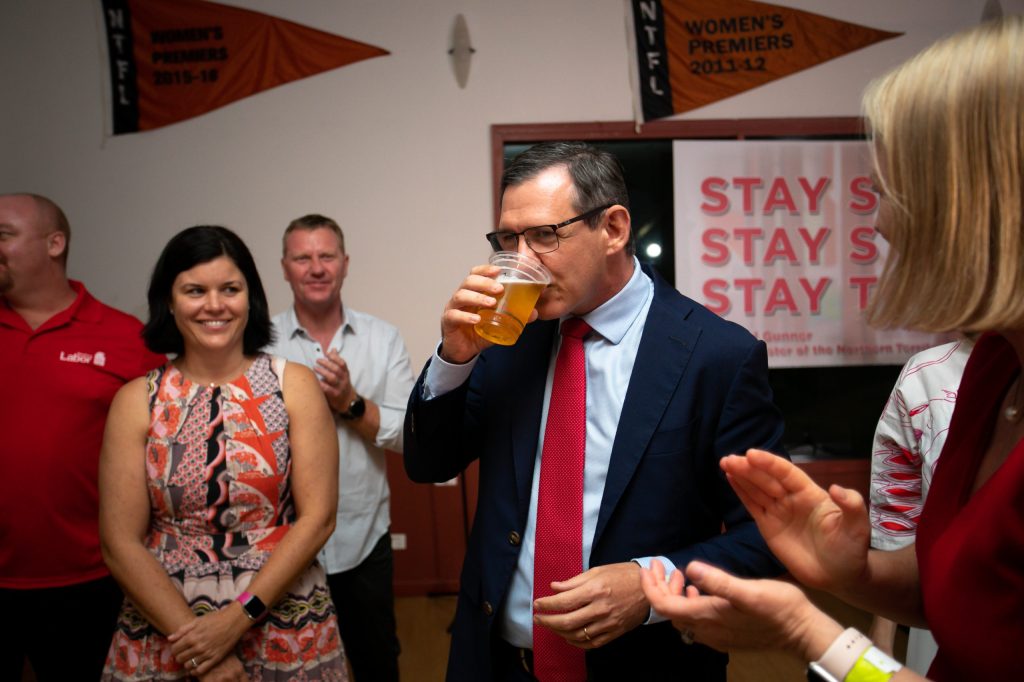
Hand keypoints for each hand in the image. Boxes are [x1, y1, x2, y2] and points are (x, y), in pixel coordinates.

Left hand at [168, 604, 249, 676]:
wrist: (234, 620)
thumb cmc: (216, 618)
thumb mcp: (198, 620)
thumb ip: (182, 630)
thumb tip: (169, 639)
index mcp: (192, 637)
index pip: (175, 649)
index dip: (174, 649)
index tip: (178, 647)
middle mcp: (198, 647)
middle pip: (180, 658)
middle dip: (179, 656)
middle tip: (184, 653)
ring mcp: (207, 654)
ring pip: (188, 665)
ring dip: (187, 663)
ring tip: (190, 658)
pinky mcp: (215, 658)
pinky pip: (200, 670)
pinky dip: (195, 671)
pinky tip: (195, 667)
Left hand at [314, 350, 355, 411]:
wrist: (348, 401)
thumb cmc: (342, 384)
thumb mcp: (343, 373)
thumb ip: (337, 361)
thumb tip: (333, 349)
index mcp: (345, 373)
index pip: (342, 363)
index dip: (335, 357)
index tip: (327, 353)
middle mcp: (344, 379)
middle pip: (336, 369)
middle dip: (327, 363)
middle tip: (318, 360)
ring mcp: (340, 387)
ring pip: (332, 378)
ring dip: (323, 372)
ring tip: (315, 368)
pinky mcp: (335, 395)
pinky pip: (327, 389)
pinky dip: (321, 384)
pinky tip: (316, 380)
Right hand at [439, 264, 536, 363]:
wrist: (464, 351)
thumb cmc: (479, 331)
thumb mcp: (499, 322)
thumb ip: (514, 316)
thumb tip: (534, 312)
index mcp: (473, 292)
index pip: (475, 274)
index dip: (485, 270)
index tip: (498, 270)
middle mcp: (462, 297)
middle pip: (468, 281)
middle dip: (484, 283)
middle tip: (499, 289)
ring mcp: (453, 308)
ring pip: (460, 296)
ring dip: (477, 297)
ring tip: (491, 303)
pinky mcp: (448, 322)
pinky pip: (454, 315)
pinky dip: (465, 316)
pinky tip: (476, 319)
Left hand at [532, 562, 648, 648]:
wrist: (648, 589)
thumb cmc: (621, 575)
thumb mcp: (597, 571)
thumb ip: (574, 581)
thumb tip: (554, 587)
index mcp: (595, 590)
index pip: (563, 602)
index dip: (546, 604)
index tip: (536, 604)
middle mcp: (600, 608)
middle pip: (567, 621)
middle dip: (547, 621)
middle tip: (537, 619)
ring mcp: (608, 623)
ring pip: (577, 635)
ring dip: (559, 632)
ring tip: (550, 626)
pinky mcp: (614, 632)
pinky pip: (591, 643)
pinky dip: (576, 642)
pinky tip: (568, 637)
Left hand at [640, 559, 841, 661]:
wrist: (804, 631)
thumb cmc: (779, 608)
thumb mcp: (749, 590)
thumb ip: (718, 581)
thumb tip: (689, 567)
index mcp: (708, 617)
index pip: (663, 605)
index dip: (651, 585)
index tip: (650, 565)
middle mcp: (707, 630)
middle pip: (670, 611)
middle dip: (661, 587)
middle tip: (664, 566)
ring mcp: (717, 635)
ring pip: (683, 616)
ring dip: (676, 595)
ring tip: (681, 575)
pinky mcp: (727, 634)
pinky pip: (697, 620)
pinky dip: (691, 603)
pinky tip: (701, 590)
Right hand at [720, 449, 871, 590]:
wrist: (840, 576)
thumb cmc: (851, 550)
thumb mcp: (857, 527)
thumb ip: (852, 505)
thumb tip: (837, 488)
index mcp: (811, 494)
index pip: (787, 474)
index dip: (769, 463)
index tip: (751, 454)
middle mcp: (792, 498)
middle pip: (767, 479)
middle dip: (748, 468)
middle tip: (729, 459)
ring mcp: (779, 511)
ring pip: (757, 489)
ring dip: (741, 475)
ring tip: (725, 463)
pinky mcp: (768, 526)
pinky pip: (752, 505)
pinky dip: (741, 492)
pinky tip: (730, 478)